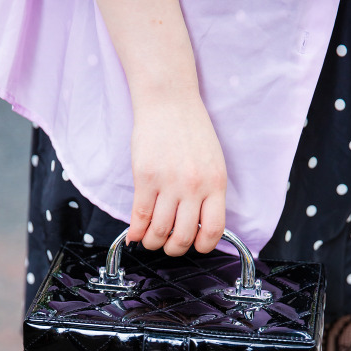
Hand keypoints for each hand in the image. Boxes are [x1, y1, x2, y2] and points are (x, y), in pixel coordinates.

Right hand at [127, 94, 226, 255]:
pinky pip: (140, 216)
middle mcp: (194, 186)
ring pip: (159, 231)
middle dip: (174, 249)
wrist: (169, 100)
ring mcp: (168, 182)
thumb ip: (208, 193)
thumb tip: (198, 224)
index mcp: (215, 184)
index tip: (194, 244)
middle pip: (183, 237)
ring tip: (150, 238)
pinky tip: (135, 234)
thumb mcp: (213, 163)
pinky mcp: (145, 177)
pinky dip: (136, 231)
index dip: (202, 246)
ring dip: (153, 242)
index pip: (213, 230)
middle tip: (168, 245)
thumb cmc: (191, 129)